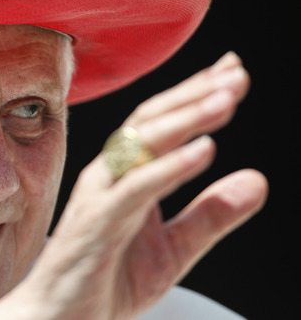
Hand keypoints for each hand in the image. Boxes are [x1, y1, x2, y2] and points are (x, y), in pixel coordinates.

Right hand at [0, 52, 267, 319]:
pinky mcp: (97, 223)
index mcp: (125, 177)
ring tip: (227, 99)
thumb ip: (211, 215)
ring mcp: (100, 197)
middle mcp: (109, 176)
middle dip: (195, 94)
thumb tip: (257, 179)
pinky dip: (170, 166)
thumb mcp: (173, 249)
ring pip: (141, 144)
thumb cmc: (104, 282)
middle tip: (238, 74)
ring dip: (187, 118)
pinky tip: (204, 151)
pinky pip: (136, 188)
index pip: (160, 124)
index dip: (196, 95)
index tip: (234, 71)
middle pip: (150, 121)